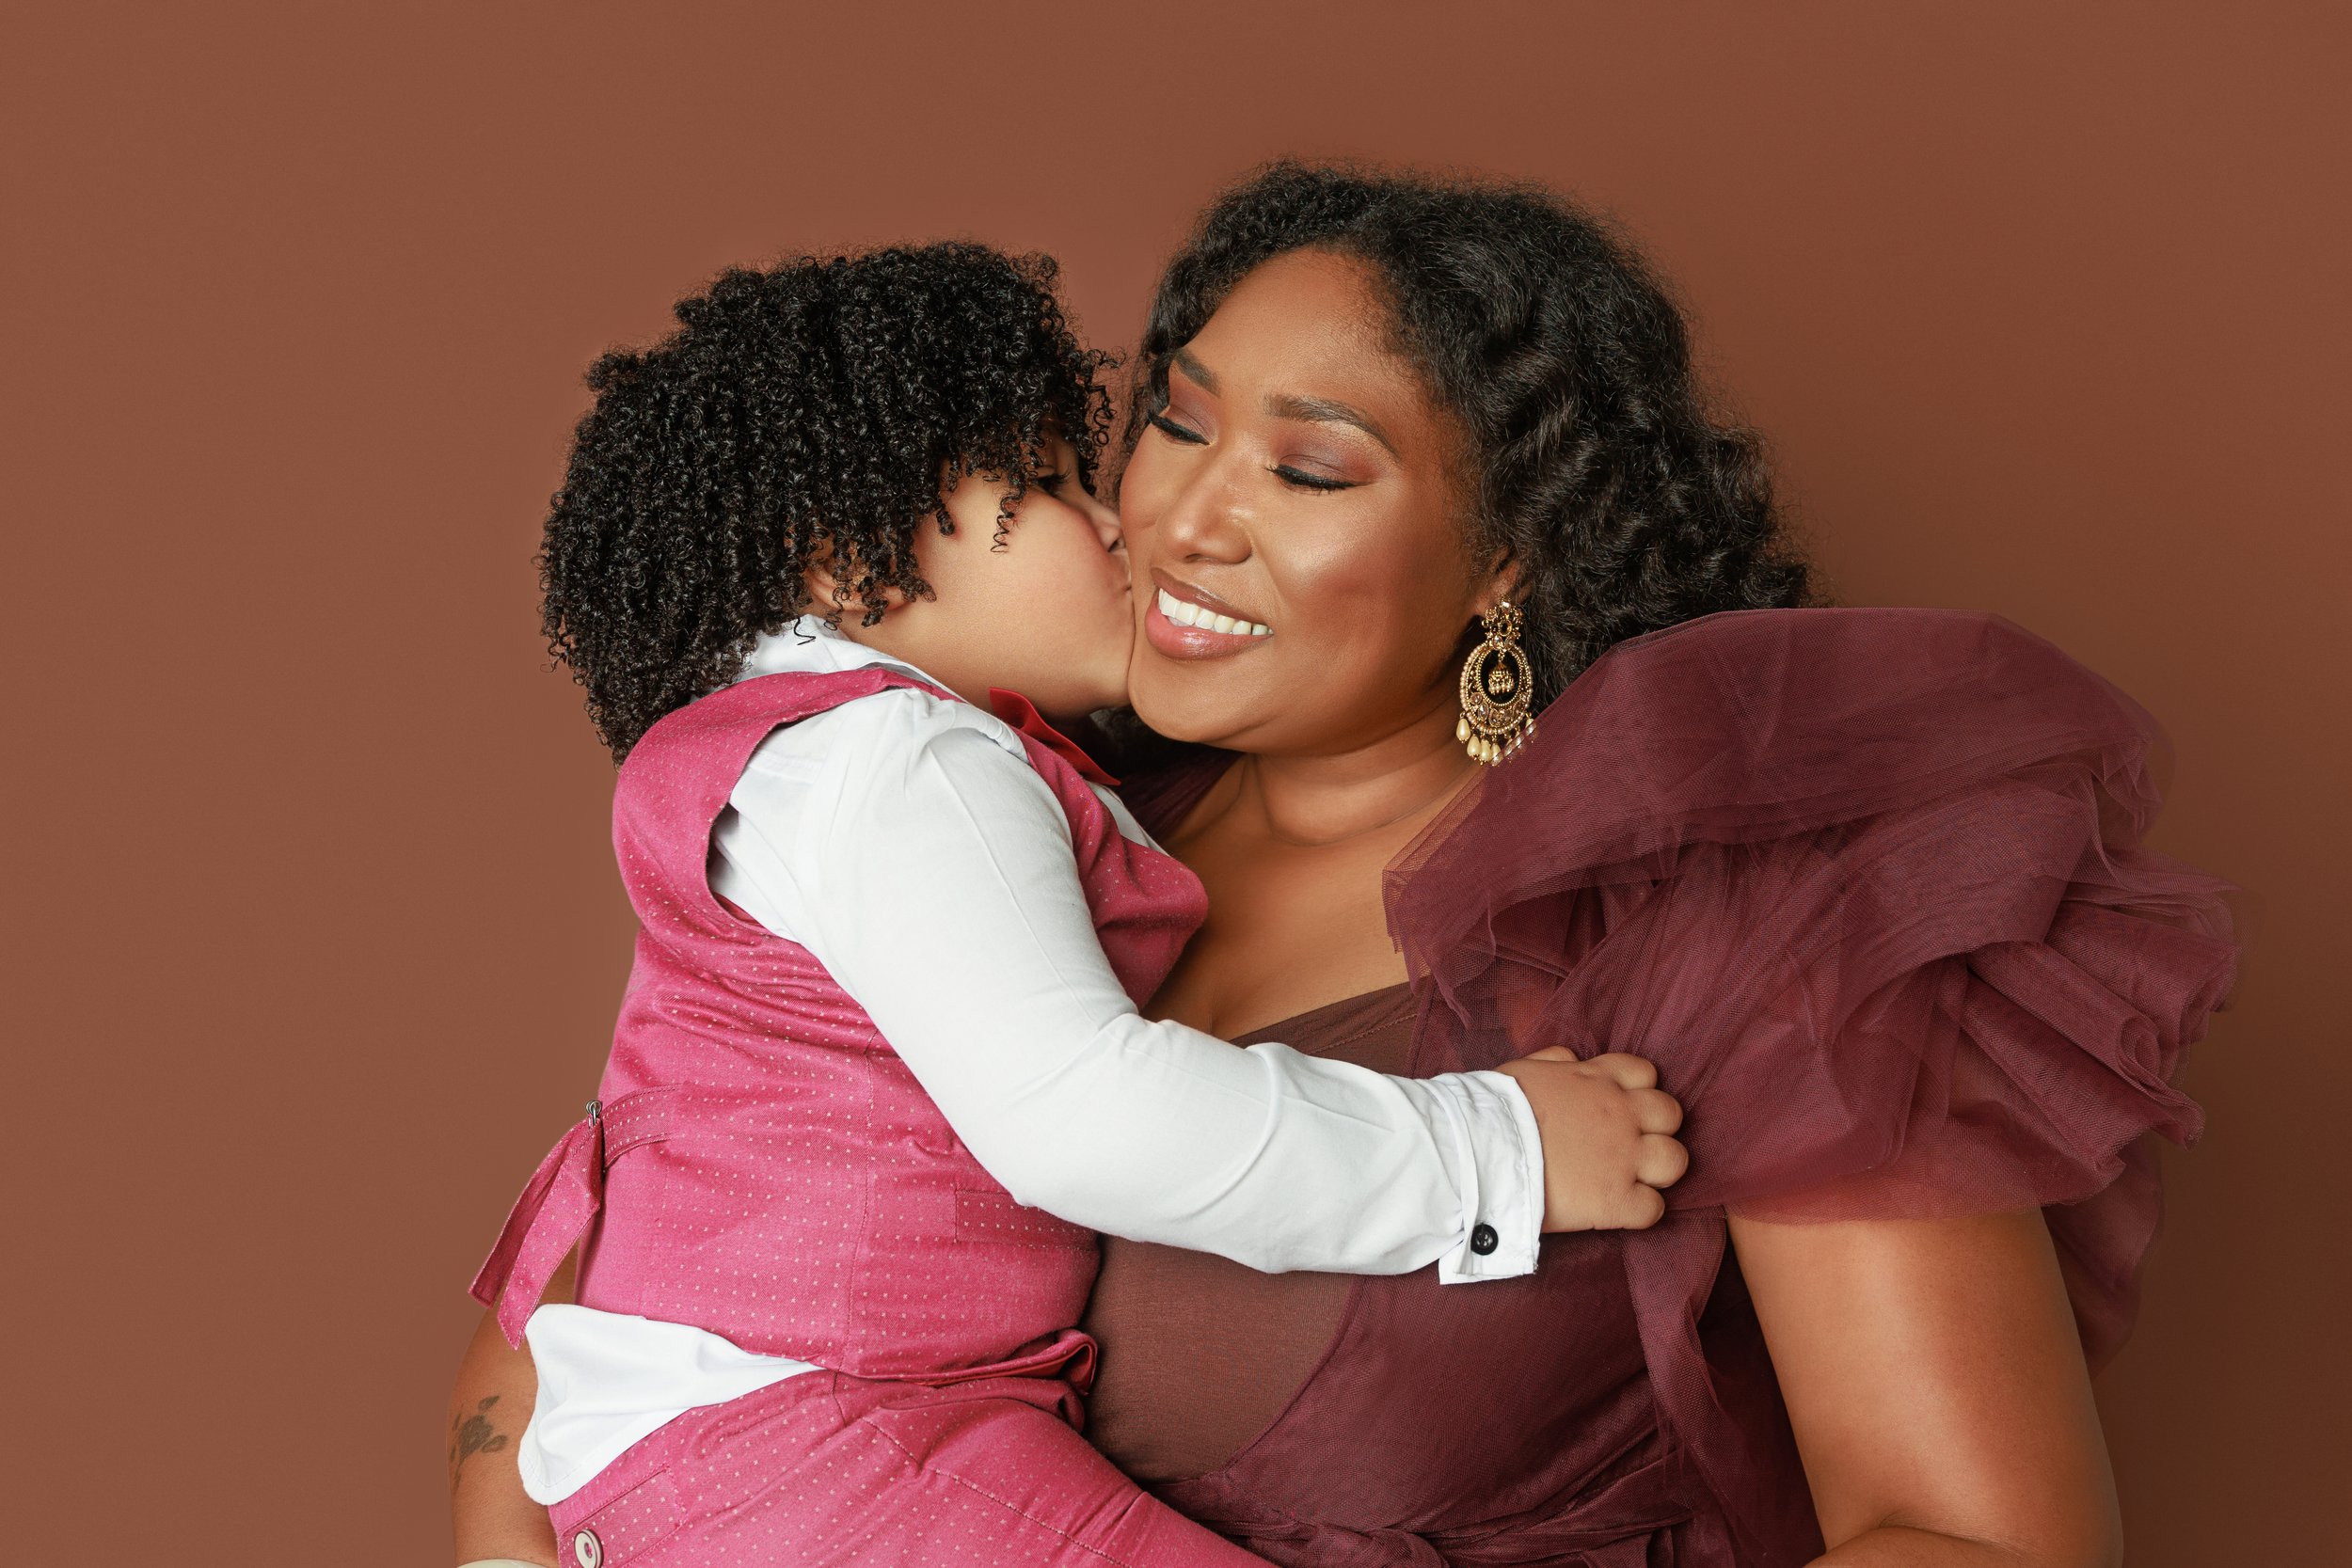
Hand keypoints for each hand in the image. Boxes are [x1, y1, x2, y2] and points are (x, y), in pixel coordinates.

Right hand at [1495, 1049, 1686, 1231]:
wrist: (1483, 1151)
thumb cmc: (1495, 1109)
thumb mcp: (1526, 1069)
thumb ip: (1556, 1062)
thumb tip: (1571, 1061)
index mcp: (1598, 1080)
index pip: (1645, 1074)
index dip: (1636, 1091)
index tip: (1617, 1107)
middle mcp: (1621, 1114)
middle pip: (1671, 1115)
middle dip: (1655, 1128)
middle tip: (1628, 1144)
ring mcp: (1625, 1158)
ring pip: (1676, 1160)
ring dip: (1657, 1170)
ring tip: (1631, 1179)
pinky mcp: (1617, 1201)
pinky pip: (1654, 1209)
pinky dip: (1639, 1211)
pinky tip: (1616, 1210)